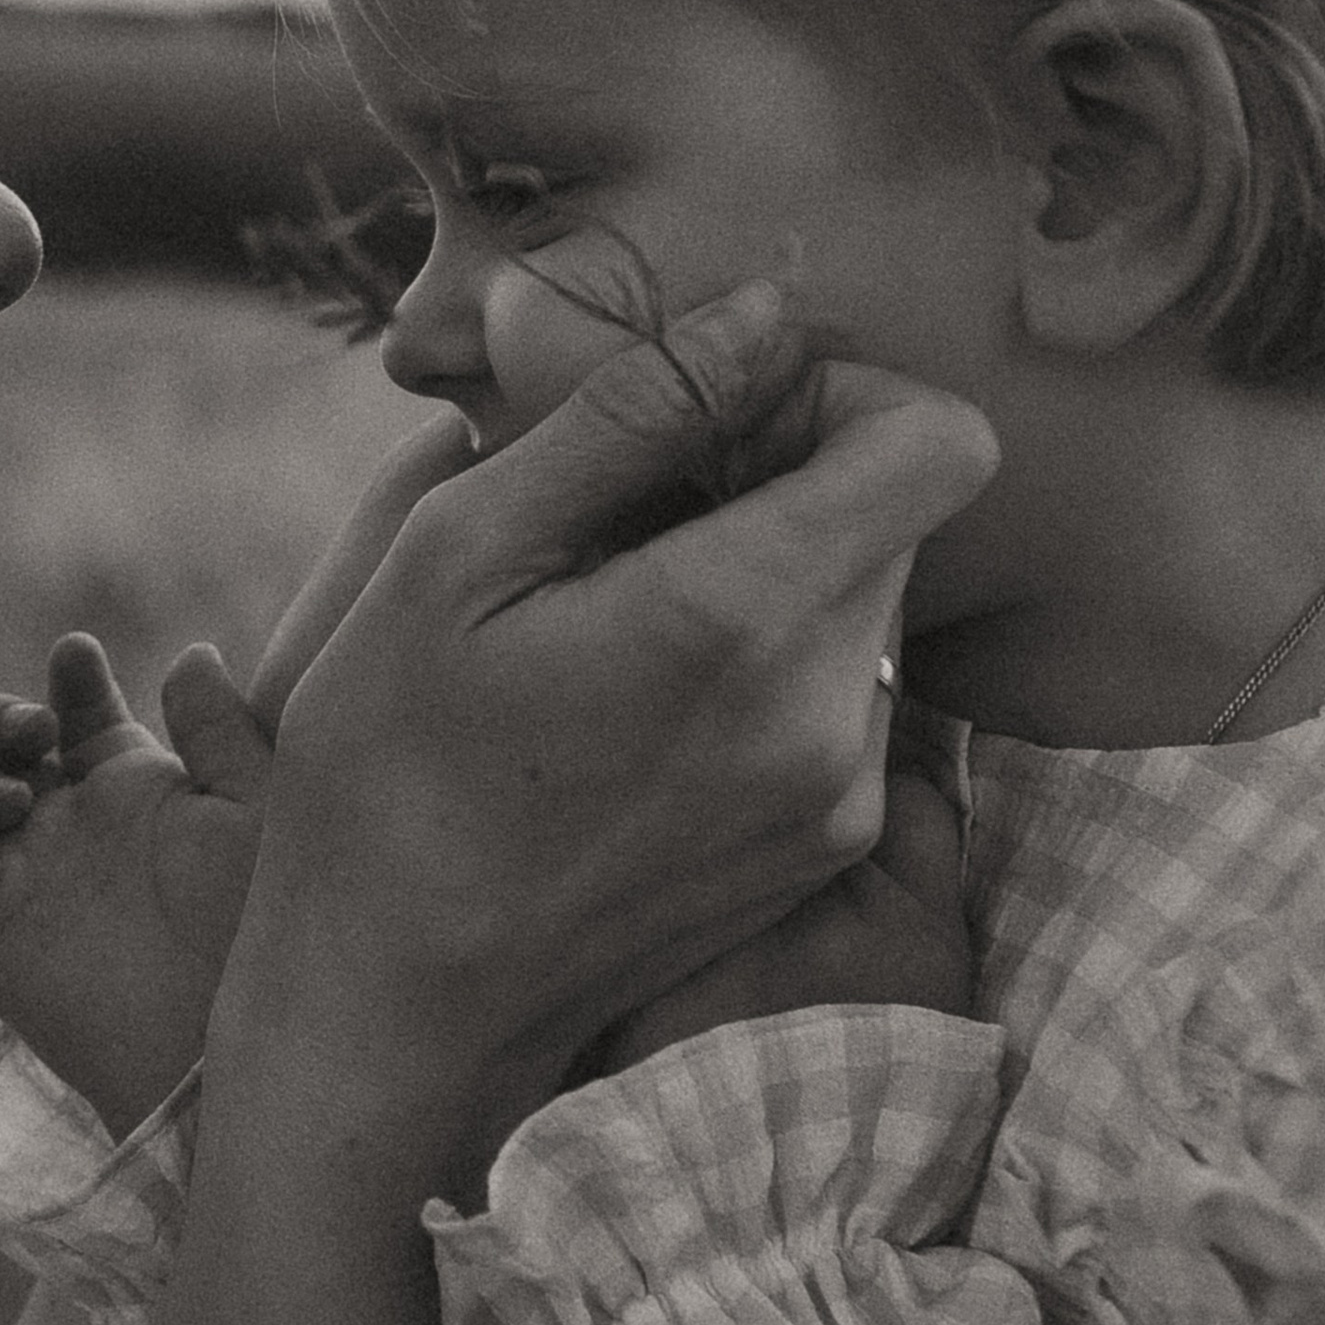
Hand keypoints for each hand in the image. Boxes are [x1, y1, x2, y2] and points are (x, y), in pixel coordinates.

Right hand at [0, 632, 273, 1136]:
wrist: (211, 1033)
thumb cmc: (249, 926)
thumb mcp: (252, 809)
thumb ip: (221, 727)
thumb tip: (192, 654)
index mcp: (131, 796)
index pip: (82, 717)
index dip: (71, 681)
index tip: (79, 656)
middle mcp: (67, 834)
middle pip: (2, 746)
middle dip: (4, 718)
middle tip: (37, 732)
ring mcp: (15, 884)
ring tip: (19, 805)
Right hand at [217, 281, 999, 1154]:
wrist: (394, 1013)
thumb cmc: (387, 773)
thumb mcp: (457, 554)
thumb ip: (627, 415)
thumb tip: (763, 310)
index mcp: (741, 620)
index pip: (937, 441)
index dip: (845, 394)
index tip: (723, 418)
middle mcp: (830, 715)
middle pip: (899, 518)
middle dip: (788, 481)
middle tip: (628, 521)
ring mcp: (841, 799)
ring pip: (868, 606)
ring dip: (771, 578)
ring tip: (615, 627)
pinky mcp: (827, 852)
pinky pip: (843, 699)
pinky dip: (763, 669)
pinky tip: (634, 712)